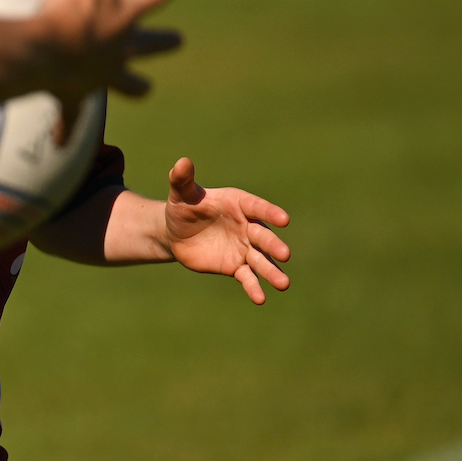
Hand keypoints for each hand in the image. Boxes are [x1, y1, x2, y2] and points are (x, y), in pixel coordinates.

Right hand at [32, 0, 194, 131]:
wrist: (41, 54)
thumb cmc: (63, 8)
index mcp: (125, 17)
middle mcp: (118, 50)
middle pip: (147, 46)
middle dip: (162, 43)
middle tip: (179, 41)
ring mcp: (99, 76)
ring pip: (124, 84)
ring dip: (132, 86)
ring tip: (142, 89)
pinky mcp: (73, 96)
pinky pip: (69, 116)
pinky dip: (65, 127)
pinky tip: (62, 143)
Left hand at [161, 157, 291, 304]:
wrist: (176, 233)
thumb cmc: (183, 207)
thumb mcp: (180, 194)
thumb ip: (182, 180)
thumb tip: (182, 161)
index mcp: (238, 204)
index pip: (257, 207)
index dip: (269, 212)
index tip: (284, 219)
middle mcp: (247, 226)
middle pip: (263, 236)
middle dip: (273, 245)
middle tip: (285, 254)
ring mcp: (244, 247)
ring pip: (261, 260)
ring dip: (272, 271)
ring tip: (283, 284)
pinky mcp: (235, 266)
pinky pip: (247, 277)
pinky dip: (254, 287)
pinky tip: (260, 299)